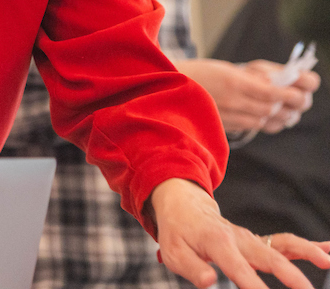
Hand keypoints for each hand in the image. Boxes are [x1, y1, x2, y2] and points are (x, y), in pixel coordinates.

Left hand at [150, 178, 329, 288]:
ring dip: (308, 253)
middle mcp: (240, 238)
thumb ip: (191, 268)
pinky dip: (310, 246)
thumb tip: (209, 281)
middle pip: (269, 257)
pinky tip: (329, 251)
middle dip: (290, 276)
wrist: (185, 208)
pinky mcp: (261, 242)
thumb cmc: (179, 233)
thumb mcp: (174, 251)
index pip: (238, 267)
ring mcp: (253, 239)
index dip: (252, 284)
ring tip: (327, 262)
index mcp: (217, 242)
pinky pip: (288, 243)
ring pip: (284, 245)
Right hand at [175, 59, 315, 133]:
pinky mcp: (221, 126)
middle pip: (270, 110)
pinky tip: (264, 116)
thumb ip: (251, 78)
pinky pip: (249, 127)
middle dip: (289, 107)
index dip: (290, 95)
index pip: (272, 93)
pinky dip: (261, 122)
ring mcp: (225, 116)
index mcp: (232, 80)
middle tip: (299, 102)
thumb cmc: (196, 73)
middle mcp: (230, 101)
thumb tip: (278, 84)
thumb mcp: (224, 68)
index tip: (301, 92)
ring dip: (276, 116)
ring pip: (262, 121)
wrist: (163, 87)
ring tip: (285, 110)